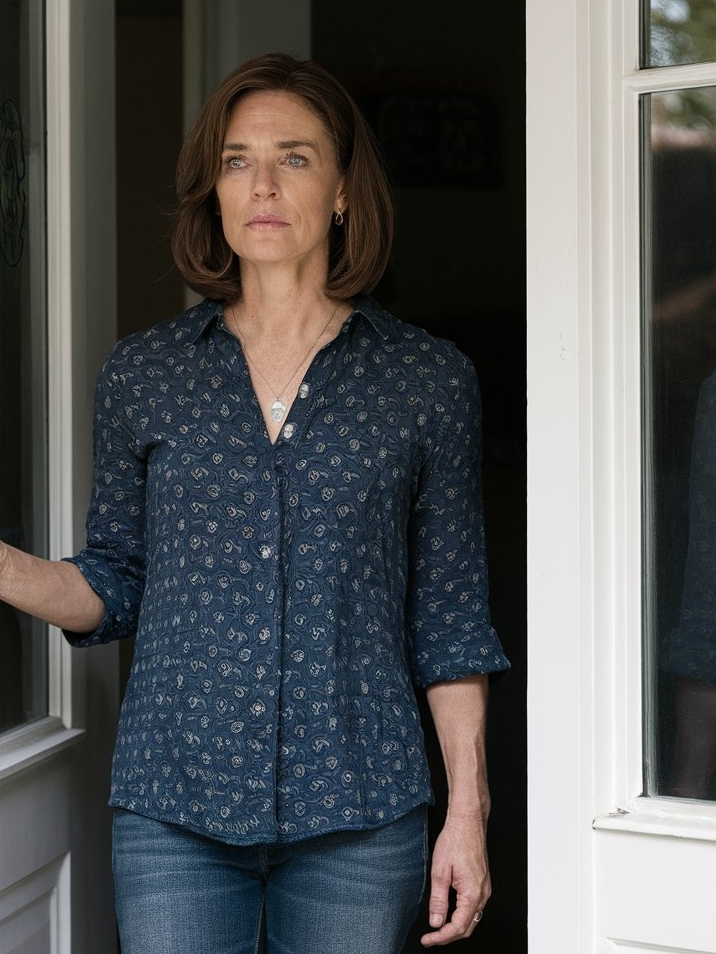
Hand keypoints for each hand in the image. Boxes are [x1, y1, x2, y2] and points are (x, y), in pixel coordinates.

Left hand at [420, 813, 489, 946]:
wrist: (468, 821)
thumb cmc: (455, 839)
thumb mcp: (440, 871)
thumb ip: (438, 900)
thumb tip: (436, 922)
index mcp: (472, 893)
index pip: (458, 927)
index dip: (441, 938)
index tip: (428, 939)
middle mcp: (482, 893)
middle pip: (467, 927)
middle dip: (448, 936)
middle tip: (431, 937)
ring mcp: (484, 888)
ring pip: (472, 918)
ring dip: (455, 927)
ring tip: (437, 927)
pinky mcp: (482, 882)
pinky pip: (474, 907)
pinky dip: (461, 915)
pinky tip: (449, 911)